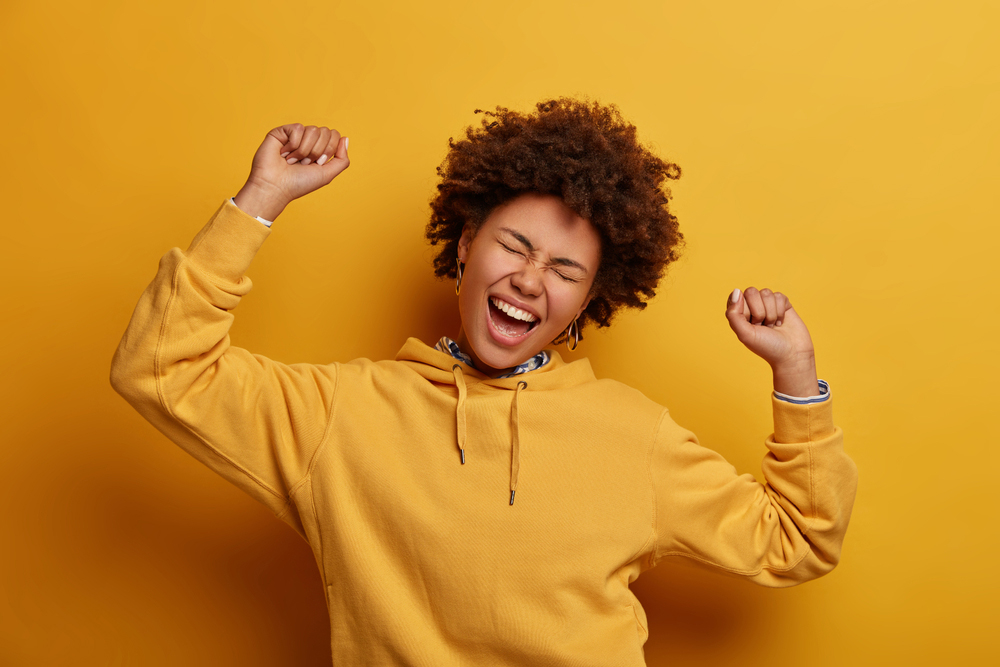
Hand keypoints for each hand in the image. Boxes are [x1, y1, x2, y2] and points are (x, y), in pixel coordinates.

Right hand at [234, 124, 349, 220]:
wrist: (276, 187)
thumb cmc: (299, 183)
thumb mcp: (328, 174)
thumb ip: (342, 159)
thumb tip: (345, 138)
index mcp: (319, 149)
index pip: (334, 135)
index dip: (329, 149)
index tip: (318, 163)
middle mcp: (308, 141)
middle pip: (326, 131)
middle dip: (317, 151)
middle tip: (304, 163)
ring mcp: (295, 135)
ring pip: (313, 130)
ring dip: (305, 150)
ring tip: (293, 160)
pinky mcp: (282, 131)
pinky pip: (298, 128)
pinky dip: (294, 144)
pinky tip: (284, 153)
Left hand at [725, 287, 819, 396]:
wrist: (792, 354)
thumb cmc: (767, 347)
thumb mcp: (744, 334)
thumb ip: (733, 314)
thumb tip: (737, 291)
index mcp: (739, 314)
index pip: (736, 297)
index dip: (744, 310)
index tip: (750, 324)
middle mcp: (752, 307)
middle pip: (751, 292)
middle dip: (758, 311)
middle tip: (762, 326)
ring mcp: (768, 305)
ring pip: (766, 293)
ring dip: (771, 313)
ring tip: (772, 325)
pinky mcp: (782, 304)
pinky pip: (779, 296)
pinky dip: (780, 311)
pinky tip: (781, 322)